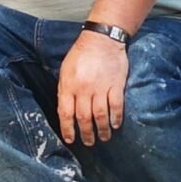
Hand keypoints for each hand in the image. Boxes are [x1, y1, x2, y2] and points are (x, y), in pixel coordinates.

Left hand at [57, 32, 128, 146]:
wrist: (102, 39)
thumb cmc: (81, 53)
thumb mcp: (65, 70)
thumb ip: (64, 90)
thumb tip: (65, 110)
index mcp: (69, 85)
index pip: (66, 113)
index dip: (67, 129)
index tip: (70, 139)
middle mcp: (84, 89)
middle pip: (84, 118)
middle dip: (86, 133)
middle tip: (89, 142)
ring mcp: (101, 88)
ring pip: (101, 115)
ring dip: (102, 130)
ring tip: (103, 137)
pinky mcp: (116, 85)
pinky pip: (116, 106)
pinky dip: (116, 118)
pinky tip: (115, 125)